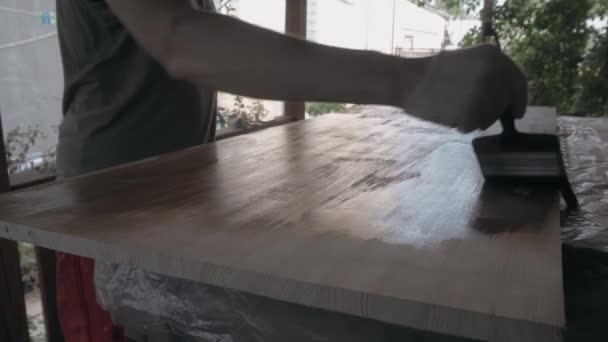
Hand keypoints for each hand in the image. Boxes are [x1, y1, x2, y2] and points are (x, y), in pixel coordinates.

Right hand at [400, 45, 527, 132]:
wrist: (409, 79)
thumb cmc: (435, 71)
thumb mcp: (469, 60)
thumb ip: (491, 73)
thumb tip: (508, 95)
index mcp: (494, 56)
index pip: (517, 82)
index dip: (520, 99)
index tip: (517, 112)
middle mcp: (493, 73)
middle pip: (503, 104)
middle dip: (490, 111)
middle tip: (469, 110)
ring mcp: (483, 94)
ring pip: (489, 118)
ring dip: (474, 118)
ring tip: (454, 107)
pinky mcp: (470, 113)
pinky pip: (472, 127)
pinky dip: (461, 125)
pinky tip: (448, 114)